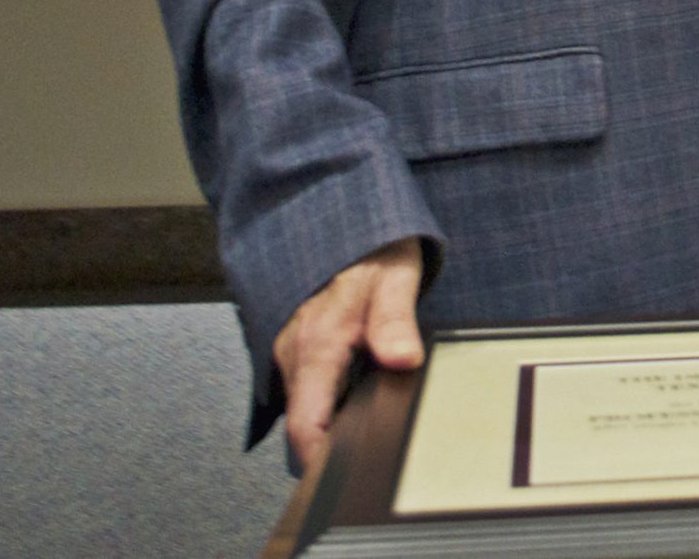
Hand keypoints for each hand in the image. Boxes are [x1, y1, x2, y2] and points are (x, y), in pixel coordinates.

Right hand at [274, 238, 424, 472]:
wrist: (347, 223)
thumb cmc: (370, 250)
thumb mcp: (393, 279)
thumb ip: (395, 321)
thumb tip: (402, 360)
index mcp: (315, 345)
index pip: (303, 425)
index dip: (319, 460)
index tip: (345, 474)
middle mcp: (295, 354)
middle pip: (304, 425)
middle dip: (332, 446)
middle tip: (373, 452)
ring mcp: (295, 353)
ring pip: (307, 409)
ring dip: (334, 421)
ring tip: (374, 422)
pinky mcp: (303, 350)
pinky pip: (313, 390)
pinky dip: (334, 401)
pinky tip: (363, 394)